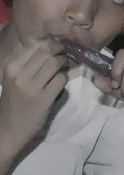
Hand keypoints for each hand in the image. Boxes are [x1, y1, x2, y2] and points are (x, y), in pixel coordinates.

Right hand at [0, 38, 68, 160]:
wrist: (7, 131)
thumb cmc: (12, 101)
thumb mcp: (14, 78)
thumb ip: (28, 62)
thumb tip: (51, 45)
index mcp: (11, 67)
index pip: (37, 45)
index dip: (51, 43)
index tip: (57, 47)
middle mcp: (20, 74)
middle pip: (48, 51)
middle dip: (60, 50)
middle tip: (64, 54)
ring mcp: (31, 88)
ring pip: (55, 63)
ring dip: (64, 63)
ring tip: (64, 66)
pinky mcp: (43, 100)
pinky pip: (61, 79)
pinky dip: (64, 78)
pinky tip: (61, 81)